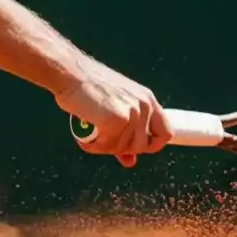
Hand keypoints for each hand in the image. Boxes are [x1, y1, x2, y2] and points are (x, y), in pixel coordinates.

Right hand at [57, 63, 172, 168]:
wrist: (70, 74)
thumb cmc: (88, 87)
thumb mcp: (114, 107)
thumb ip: (126, 134)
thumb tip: (130, 162)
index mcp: (147, 100)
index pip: (165, 133)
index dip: (151, 146)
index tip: (134, 149)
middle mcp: (144, 106)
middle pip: (141, 146)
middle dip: (119, 149)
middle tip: (101, 140)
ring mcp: (132, 113)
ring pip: (122, 148)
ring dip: (103, 148)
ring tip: (89, 136)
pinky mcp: (116, 120)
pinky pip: (107, 146)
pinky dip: (94, 146)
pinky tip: (85, 138)